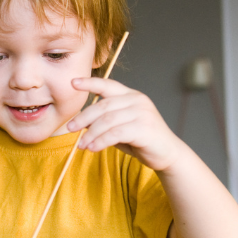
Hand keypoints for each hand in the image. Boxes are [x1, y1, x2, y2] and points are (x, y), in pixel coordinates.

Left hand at [66, 77, 186, 171]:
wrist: (168, 154)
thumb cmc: (141, 140)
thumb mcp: (120, 127)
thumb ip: (104, 121)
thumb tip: (80, 122)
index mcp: (131, 96)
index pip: (108, 85)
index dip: (90, 83)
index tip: (73, 82)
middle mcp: (137, 100)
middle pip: (103, 105)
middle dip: (84, 117)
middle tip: (70, 128)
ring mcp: (142, 113)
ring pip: (107, 120)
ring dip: (91, 134)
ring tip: (81, 145)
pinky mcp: (144, 128)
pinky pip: (116, 133)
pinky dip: (101, 141)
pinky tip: (92, 148)